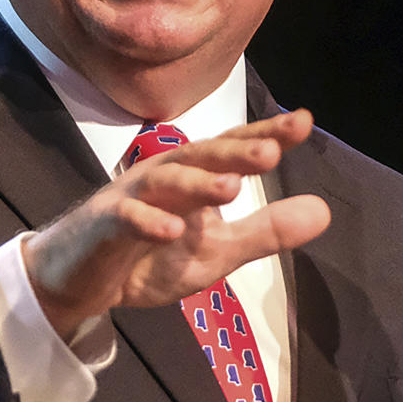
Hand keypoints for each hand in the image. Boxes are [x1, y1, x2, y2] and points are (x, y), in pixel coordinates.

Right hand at [23, 110, 330, 339]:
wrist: (79, 280)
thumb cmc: (148, 255)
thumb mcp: (217, 251)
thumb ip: (266, 232)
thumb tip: (324, 210)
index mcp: (193, 177)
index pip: (232, 151)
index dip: (265, 135)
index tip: (303, 121)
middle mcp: (163, 177)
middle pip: (201, 156)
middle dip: (235, 152)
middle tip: (273, 151)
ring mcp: (130, 198)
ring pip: (165, 182)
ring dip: (197, 183)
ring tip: (231, 188)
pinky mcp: (103, 226)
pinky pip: (125, 219)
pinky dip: (146, 222)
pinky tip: (170, 231)